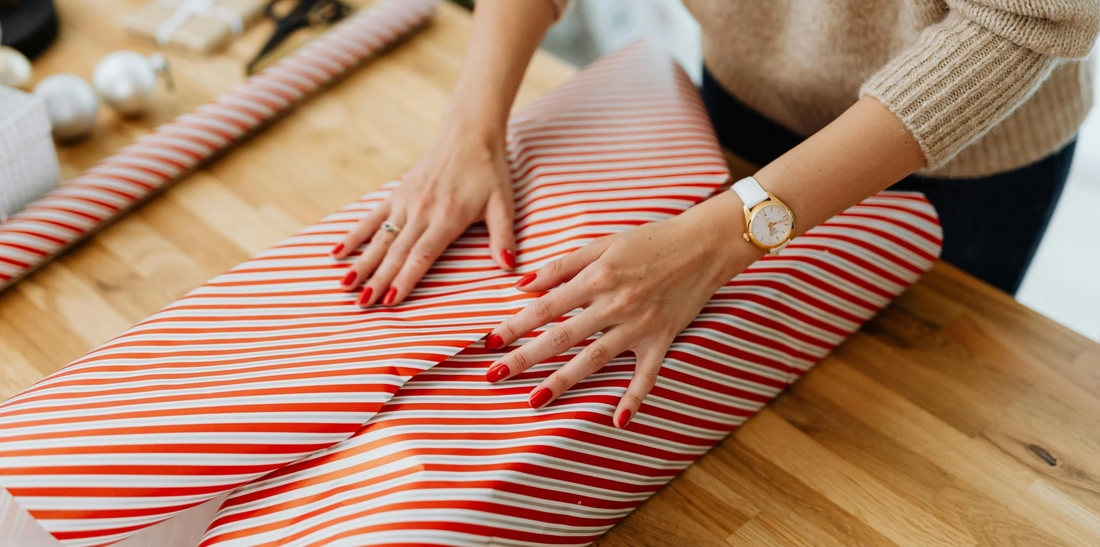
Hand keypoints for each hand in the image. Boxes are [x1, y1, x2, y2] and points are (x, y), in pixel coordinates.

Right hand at [332, 123, 515, 306]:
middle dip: (377, 280)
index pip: (421, 254)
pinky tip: (337, 253)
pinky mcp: (397, 194)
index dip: (405, 278)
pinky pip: (372, 218)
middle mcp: (421, 211)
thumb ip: (503, 236)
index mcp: (447, 217)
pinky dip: (355, 235)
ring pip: (380, 239)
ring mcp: (405, 202)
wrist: (468, 134)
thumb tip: (509, 267)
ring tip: (345, 285)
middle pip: (396, 252)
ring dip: (362, 263)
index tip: (389, 300)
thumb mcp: (503, 203)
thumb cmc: (489, 172)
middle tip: (360, 305)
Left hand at [482, 195, 759, 427]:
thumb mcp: (603, 244)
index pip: (547, 306)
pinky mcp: (662, 339)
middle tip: (493, 376)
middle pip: (563, 336)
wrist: (703, 245)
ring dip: (564, 381)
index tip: (489, 341)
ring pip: (595, 358)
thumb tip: (523, 285)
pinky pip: (646, 374)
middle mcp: (616, 303)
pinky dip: (634, 398)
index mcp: (598, 277)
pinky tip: (618, 421)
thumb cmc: (650, 240)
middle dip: (525, 357)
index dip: (516, 324)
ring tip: (534, 401)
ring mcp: (639, 325)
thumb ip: (563, 265)